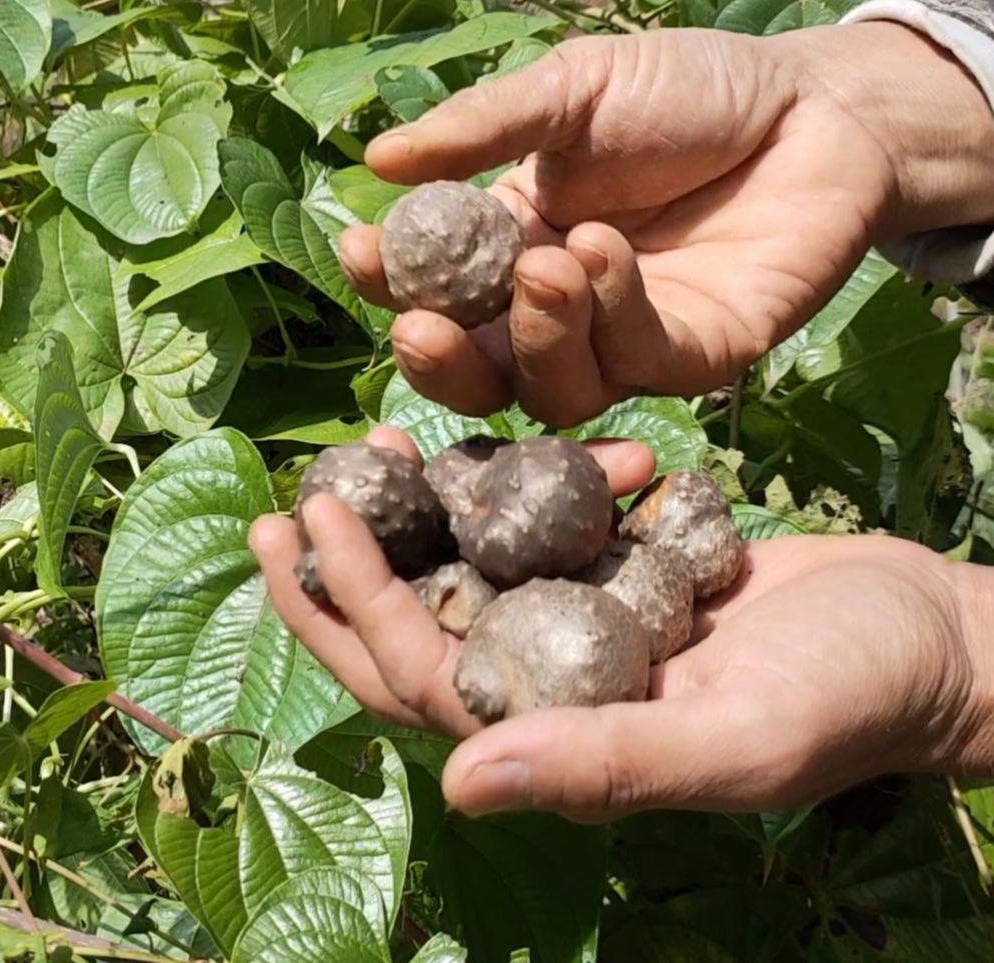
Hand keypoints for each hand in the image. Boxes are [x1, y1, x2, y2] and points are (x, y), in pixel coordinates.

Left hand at [249, 430, 993, 820]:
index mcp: (554, 738)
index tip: (305, 515)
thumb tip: (460, 788)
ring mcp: (576, 624)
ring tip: (368, 444)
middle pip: (412, 632)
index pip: (416, 679)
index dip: (351, 605)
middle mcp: (548, 684)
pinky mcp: (611, 570)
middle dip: (342, 570)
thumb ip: (605, 765)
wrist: (930, 629)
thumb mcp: (737, 739)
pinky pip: (532, 525)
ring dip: (411, 515)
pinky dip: (504, 481)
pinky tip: (476, 429)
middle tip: (288, 496)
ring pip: (463, 570)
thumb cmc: (850, 697)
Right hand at [339, 21, 993, 426]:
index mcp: (508, 248)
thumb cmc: (689, 92)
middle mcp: (553, 313)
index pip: (431, 291)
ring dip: (531, 337)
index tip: (360, 249)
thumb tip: (376, 161)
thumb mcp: (571, 90)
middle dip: (440, 360)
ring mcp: (621, 346)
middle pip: (476, 373)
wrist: (815, 105)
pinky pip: (632, 365)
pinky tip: (605, 252)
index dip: (390, 284)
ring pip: (546, 388)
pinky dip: (609, 314)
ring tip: (546, 264)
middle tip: (422, 326)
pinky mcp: (693, 360)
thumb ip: (482, 129)